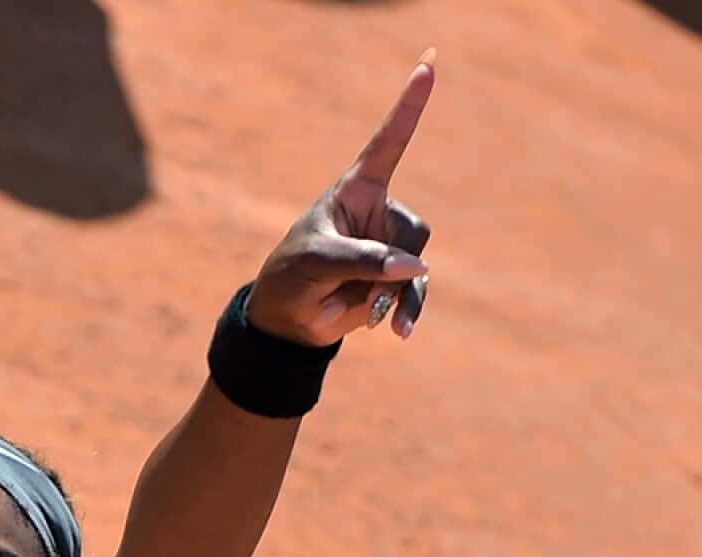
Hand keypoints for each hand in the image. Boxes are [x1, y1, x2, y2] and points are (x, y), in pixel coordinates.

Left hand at [247, 50, 436, 346]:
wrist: (288, 321)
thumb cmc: (291, 277)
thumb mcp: (316, 264)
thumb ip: (363, 261)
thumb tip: (415, 269)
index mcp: (354, 190)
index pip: (388, 142)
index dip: (408, 106)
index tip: (428, 62)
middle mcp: (378, 212)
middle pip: (412, 231)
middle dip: (386, 265)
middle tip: (348, 285)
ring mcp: (389, 245)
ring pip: (417, 265)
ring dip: (390, 292)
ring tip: (357, 307)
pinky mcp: (395, 278)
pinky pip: (416, 290)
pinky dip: (408, 312)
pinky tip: (399, 333)